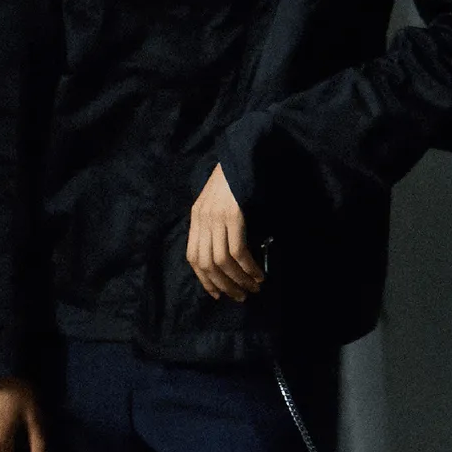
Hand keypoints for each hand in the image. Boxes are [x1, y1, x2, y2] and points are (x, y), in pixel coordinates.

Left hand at [187, 163, 263, 302]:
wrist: (242, 155)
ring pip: (223, 261)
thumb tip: (226, 259)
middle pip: (207, 263)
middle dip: (224, 285)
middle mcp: (202, 219)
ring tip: (253, 288)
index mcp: (196, 217)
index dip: (204, 280)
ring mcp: (217, 217)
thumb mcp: (216, 203)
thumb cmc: (233, 181)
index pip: (193, 257)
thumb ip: (215, 226)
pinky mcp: (233, 215)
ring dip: (239, 279)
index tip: (218, 294)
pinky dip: (248, 267)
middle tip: (240, 296)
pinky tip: (258, 274)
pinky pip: (238, 250)